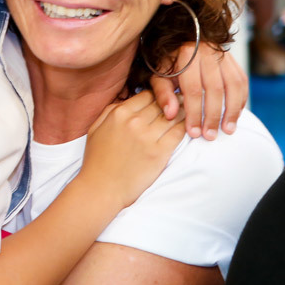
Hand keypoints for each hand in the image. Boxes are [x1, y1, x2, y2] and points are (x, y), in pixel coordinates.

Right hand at [80, 91, 184, 209]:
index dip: (157, 96)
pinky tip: (189, 126)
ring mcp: (148, 137)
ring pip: (173, 116)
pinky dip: (185, 127)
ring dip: (182, 112)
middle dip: (173, 102)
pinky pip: (178, 133)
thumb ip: (110, 111)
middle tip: (182, 101)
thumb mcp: (96, 128)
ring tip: (188, 112)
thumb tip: (127, 100)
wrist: (101, 189)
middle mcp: (134, 122)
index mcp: (119, 113)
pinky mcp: (159, 153)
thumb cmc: (97, 160)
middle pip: (161, 103)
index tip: (164, 99)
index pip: (147, 95)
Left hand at [151, 43, 247, 139]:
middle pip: (215, 89)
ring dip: (232, 110)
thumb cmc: (168, 63)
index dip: (195, 113)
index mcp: (187, 54)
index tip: (194, 132)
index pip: (193, 89)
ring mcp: (223, 55)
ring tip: (227, 130)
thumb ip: (163, 94)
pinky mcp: (233, 60)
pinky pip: (242, 81)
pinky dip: (240, 100)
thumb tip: (171, 115)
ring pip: (233, 85)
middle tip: (210, 136)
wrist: (181, 41)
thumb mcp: (159, 76)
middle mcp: (207, 51)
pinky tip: (234, 116)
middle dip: (213, 116)